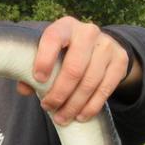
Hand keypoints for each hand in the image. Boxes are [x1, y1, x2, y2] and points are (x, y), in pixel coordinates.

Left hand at [17, 16, 140, 123]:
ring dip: (74, 105)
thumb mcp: (49, 54)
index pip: (54, 38)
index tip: (38, 79)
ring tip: (62, 117)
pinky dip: (91, 106)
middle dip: (59, 93)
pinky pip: (105, 89)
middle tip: (48, 107)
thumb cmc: (65, 53)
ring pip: (90, 82)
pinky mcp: (120, 61)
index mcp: (66, 26)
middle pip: (74, 68)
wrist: (99, 46)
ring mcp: (107, 46)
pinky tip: (80, 116)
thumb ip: (33, 69)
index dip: (45, 59)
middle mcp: (88, 32)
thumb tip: (24, 89)